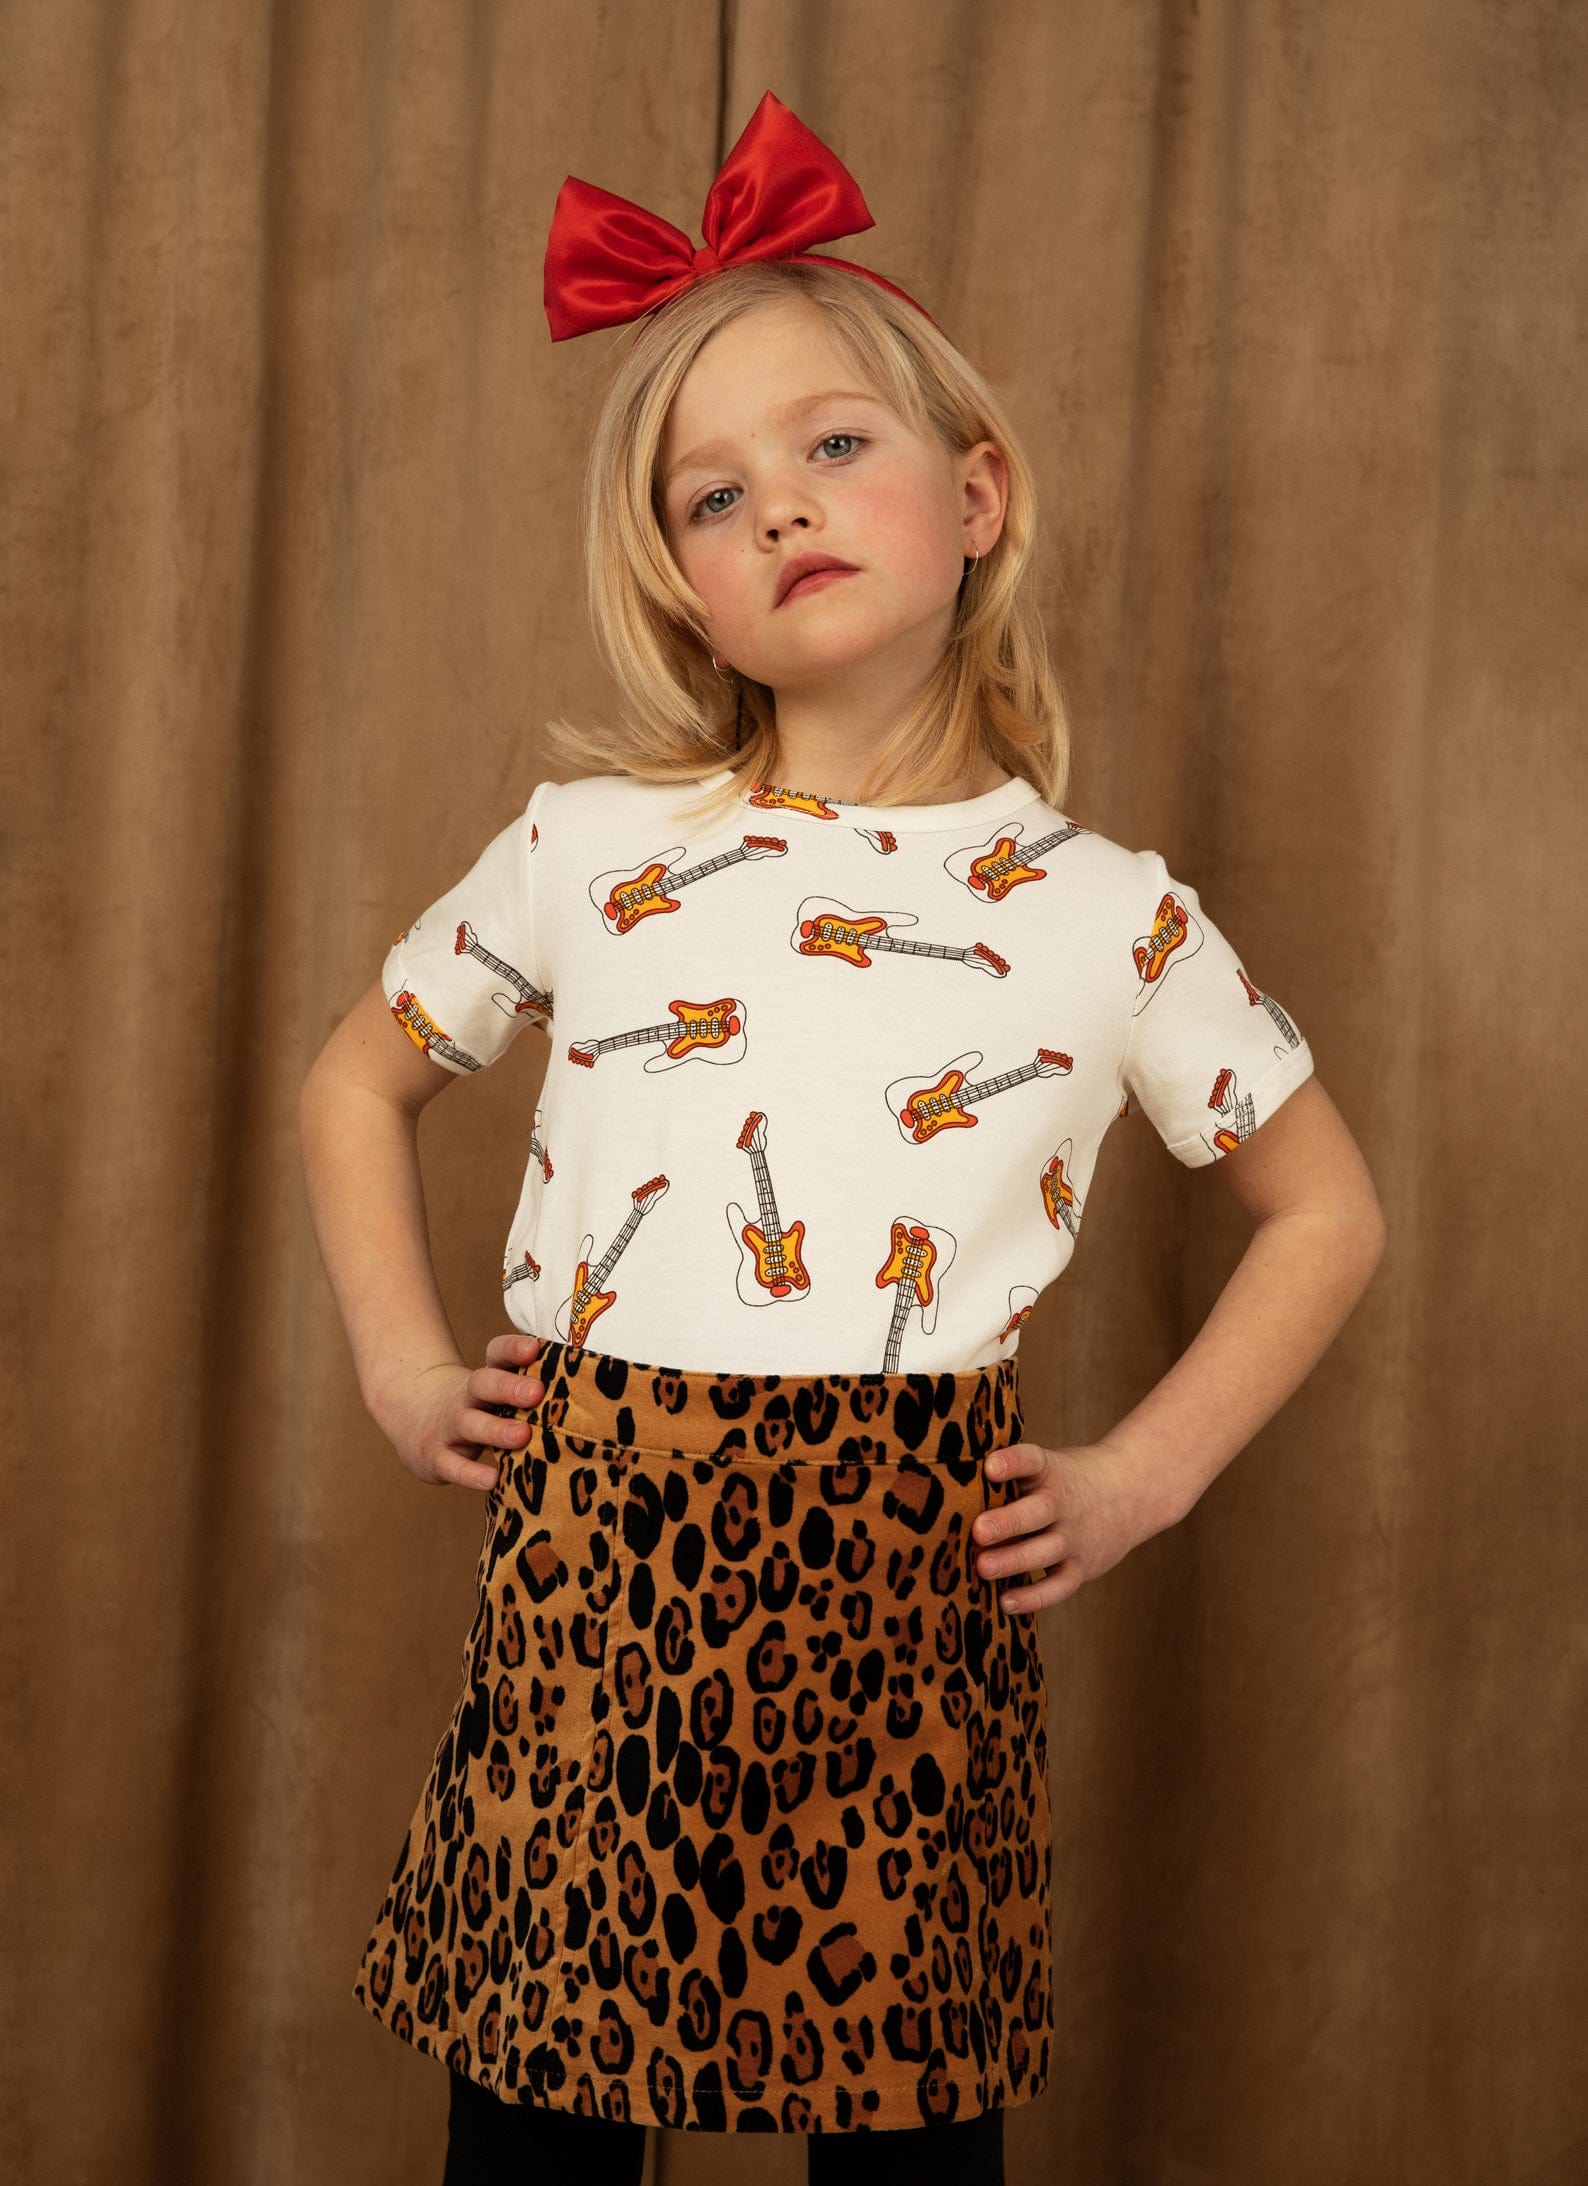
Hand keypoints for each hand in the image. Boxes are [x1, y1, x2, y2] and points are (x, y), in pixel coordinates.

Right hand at [369, 1331, 545, 1492]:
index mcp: (486, 1377)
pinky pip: (453, 1465)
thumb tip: (591, 1391)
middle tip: (537, 1392)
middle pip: (484, 1384)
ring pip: (470, 1423)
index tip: (536, 1347)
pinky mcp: (436, 1456)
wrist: (411, 1417)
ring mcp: (448, 1426)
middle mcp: (466, 1397)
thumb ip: (530, 1390)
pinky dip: (471, 1473)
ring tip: (523, 1436)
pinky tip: (493, 1479)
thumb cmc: (477, 1406)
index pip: (496, 1354)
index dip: (513, 1349)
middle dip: (509, 1387)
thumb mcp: (495, 1392)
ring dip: (496, 1429)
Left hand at [974, 1435, 1178, 1611]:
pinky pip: (1059, 1585)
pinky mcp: (1082, 1567)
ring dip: (1014, 1561)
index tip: (990, 1467)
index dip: (1012, 1462)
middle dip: (1008, 1522)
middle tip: (979, 1531)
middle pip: (1039, 1512)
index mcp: (1051, 1471)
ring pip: (1046, 1551)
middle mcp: (1064, 1503)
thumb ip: (1010, 1477)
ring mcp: (1075, 1537)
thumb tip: (951, 1491)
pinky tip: (1004, 1602)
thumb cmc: (1065, 1481)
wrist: (1128, 1493)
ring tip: (983, 1568)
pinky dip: (1034, 1597)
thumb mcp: (1046, 1467)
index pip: (1032, 1460)